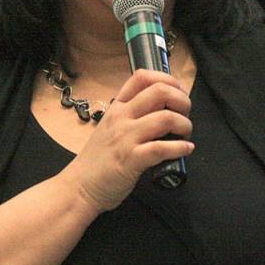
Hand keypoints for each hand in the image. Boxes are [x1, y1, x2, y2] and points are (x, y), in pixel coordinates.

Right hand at [59, 69, 193, 211]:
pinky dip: (180, 148)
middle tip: (185, 115)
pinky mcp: (131, 159)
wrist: (79, 187)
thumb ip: (131, 117)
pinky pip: (162, 148)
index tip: (178, 92)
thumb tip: (163, 111)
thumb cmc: (97, 160)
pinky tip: (185, 150)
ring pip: (166, 118)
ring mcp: (126, 137)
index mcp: (117, 107)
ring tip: (185, 135)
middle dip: (182, 101)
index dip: (167, 79)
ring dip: (184, 125)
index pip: (142, 77)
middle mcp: (121, 117)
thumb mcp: (110, 128)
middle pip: (160, 92)